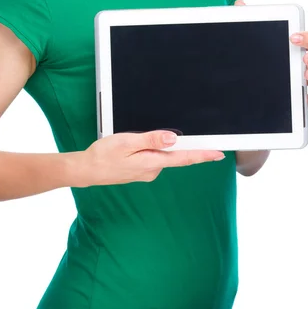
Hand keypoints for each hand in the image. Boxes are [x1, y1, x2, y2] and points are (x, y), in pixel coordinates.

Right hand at [79, 131, 224, 186]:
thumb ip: (151, 140)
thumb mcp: (127, 142)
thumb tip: (173, 139)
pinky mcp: (141, 171)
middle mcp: (153, 170)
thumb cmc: (104, 155)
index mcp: (152, 162)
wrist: (88, 170)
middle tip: (203, 138)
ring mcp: (147, 172)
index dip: (203, 155)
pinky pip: (155, 158)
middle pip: (176, 156)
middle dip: (188, 147)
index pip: (184, 158)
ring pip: (164, 156)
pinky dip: (156, 150)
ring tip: (159, 136)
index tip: (219, 153)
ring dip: (166, 146)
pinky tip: (145, 144)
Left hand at [234, 0, 307, 107]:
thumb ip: (247, 17)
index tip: (294, 37)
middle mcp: (300, 62)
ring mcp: (298, 79)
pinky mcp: (293, 94)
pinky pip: (306, 98)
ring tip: (305, 75)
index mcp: (294, 45)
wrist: (244, 68)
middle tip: (304, 57)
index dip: (306, 37)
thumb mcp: (250, 32)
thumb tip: (239, 4)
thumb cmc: (256, 47)